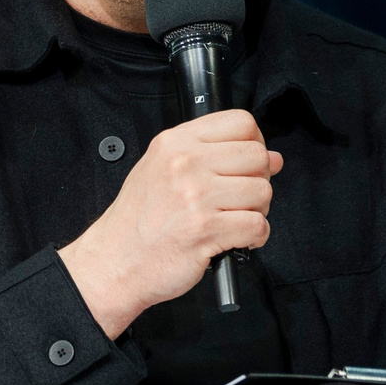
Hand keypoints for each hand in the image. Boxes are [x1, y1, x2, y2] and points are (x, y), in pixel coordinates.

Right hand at [59, 109, 283, 338]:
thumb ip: (213, 157)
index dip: (254, 143)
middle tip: (240, 198)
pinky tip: (235, 240)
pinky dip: (255, 238)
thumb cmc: (136, 222)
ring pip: (262, 192)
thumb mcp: (161, 171)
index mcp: (175, 143)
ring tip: (233, 221)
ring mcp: (195, 196)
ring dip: (257, 212)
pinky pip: (257, 226)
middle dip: (259, 180)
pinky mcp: (205, 229)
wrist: (113, 262)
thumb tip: (273, 157)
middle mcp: (185, 164)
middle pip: (257, 156)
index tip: (245, 164)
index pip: (240, 122)